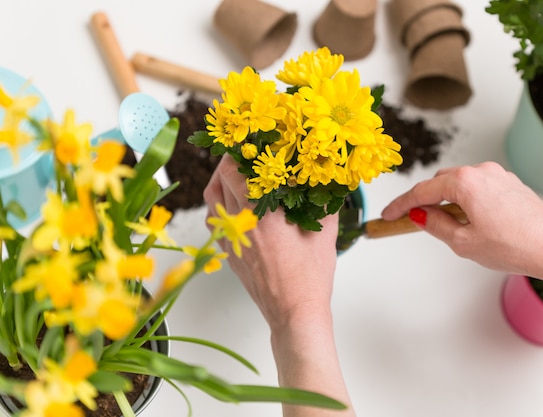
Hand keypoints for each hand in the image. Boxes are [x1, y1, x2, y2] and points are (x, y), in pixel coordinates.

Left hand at [203, 155, 338, 330]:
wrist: (294, 312)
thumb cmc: (310, 277)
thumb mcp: (325, 234)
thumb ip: (324, 202)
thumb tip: (328, 180)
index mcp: (263, 215)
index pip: (235, 173)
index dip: (236, 153)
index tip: (246, 143)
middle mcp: (242, 225)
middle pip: (219, 182)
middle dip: (227, 163)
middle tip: (241, 154)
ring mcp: (232, 241)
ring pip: (211, 202)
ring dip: (218, 183)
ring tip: (232, 174)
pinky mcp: (231, 254)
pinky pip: (215, 223)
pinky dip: (219, 206)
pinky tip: (233, 205)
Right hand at [381, 162, 542, 275]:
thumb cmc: (515, 246)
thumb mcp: (463, 242)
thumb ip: (435, 225)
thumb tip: (420, 216)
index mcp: (465, 182)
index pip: (422, 192)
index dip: (401, 205)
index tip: (388, 215)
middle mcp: (481, 171)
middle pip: (440, 182)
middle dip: (425, 200)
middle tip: (412, 221)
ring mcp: (499, 175)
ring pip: (460, 183)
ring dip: (447, 200)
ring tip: (445, 226)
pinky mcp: (511, 184)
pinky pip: (479, 187)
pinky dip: (466, 199)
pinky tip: (470, 221)